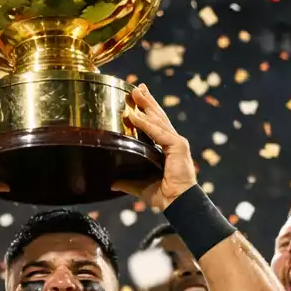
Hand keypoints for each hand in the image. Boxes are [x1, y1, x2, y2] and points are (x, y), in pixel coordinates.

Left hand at [115, 84, 198, 210]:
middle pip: (158, 116)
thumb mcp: (141, 186)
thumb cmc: (164, 196)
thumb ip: (128, 182)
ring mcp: (176, 142)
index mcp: (165, 148)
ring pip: (158, 119)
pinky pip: (158, 132)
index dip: (146, 111)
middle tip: (136, 86)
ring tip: (135, 91)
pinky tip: (134, 114)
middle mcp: (172, 141)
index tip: (137, 98)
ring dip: (146, 104)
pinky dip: (145, 123)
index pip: (155, 124)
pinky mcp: (178, 146)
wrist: (178, 204)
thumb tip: (113, 183)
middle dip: (147, 100)